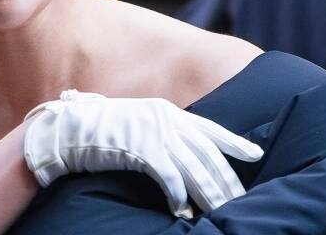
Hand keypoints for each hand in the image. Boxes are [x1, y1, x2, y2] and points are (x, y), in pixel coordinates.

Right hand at [23, 90, 263, 217]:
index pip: (211, 129)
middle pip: (208, 154)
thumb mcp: (136, 125)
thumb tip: (180, 156)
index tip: (257, 153)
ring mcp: (154, 133)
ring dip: (208, 193)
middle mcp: (166, 119)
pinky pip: (168, 177)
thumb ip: (160, 135)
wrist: (68, 128)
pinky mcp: (140, 149)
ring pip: (194, 168)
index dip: (236, 142)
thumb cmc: (100, 130)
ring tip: (221, 211)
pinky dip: (178, 196)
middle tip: (241, 199)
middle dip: (226, 179)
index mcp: (168, 112)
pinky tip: (182, 211)